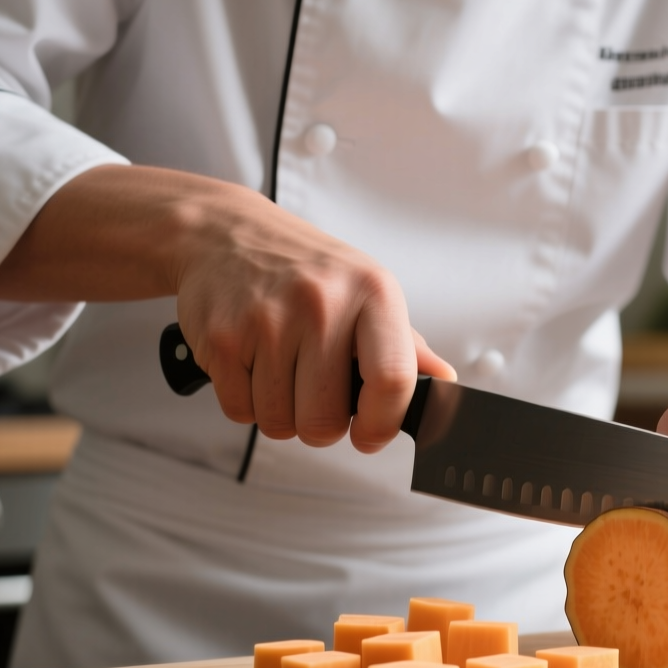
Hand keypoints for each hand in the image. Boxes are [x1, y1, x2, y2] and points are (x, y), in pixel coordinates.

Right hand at [0, 165, 454, 452]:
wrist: (225, 233)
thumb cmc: (306, 269)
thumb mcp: (368, 293)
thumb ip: (407, 347)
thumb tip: (445, 384)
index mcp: (372, 294)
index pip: (393, 382)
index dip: (383, 424)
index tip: (370, 434)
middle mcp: (321, 304)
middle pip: (326, 420)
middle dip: (321, 425)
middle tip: (316, 395)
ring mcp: (268, 320)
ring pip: (280, 423)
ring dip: (281, 413)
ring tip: (282, 371)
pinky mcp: (222, 337)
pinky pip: (240, 410)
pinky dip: (246, 401)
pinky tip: (253, 365)